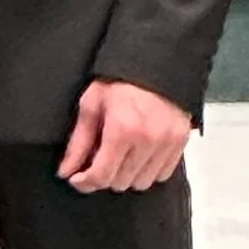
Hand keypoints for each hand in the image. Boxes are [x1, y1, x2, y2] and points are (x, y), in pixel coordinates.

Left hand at [57, 78, 192, 192]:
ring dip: (126, 175)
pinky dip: (147, 171)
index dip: (85, 182)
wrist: (154, 65)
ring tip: (117, 157)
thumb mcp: (90, 105)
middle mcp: (148, 141)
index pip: (102, 174)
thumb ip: (79, 142)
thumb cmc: (118, 82)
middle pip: (121, 182)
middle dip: (104, 176)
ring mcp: (167, 144)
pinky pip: (163, 175)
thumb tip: (66, 171)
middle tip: (96, 161)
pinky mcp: (181, 144)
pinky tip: (137, 156)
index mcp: (122, 130)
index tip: (76, 179)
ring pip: (143, 183)